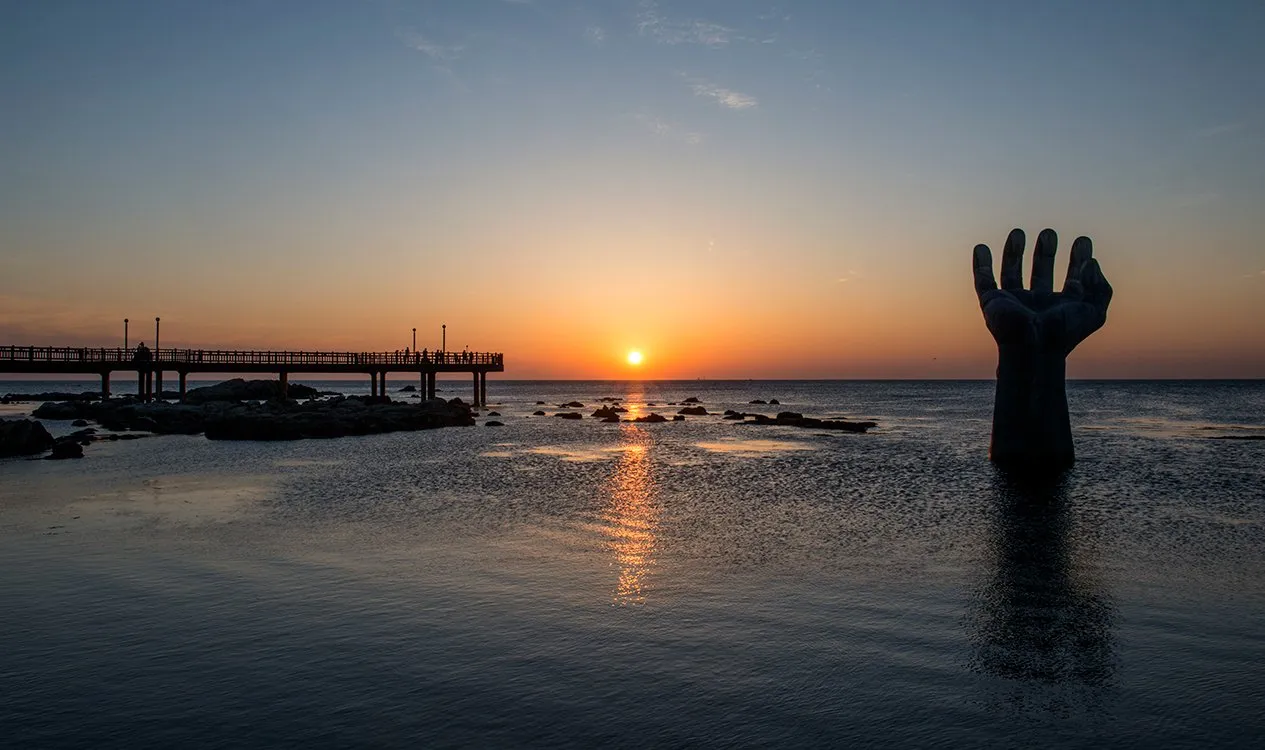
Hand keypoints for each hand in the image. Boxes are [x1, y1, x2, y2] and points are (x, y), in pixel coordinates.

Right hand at [973, 228, 1111, 356]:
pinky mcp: (991, 302)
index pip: (1072, 277)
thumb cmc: (1064, 333)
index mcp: (1062, 305)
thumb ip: (1100, 286)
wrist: (1032, 347)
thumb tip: (1090, 263)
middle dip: (1045, 251)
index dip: (1078, 259)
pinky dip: (980, 264)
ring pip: (1011, 272)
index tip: (1083, 241)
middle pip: (1041, 272)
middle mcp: (1037, 302)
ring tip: (1018, 232)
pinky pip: (982, 280)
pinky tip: (981, 248)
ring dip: (1014, 252)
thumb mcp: (1095, 310)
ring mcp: (1013, 301)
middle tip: (1049, 233)